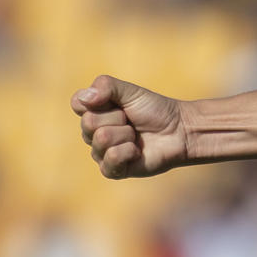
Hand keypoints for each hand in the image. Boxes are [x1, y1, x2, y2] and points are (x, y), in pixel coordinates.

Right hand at [71, 75, 189, 178]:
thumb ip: (105, 86)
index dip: (99, 101)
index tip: (119, 102)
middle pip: (88, 122)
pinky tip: (136, 151)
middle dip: (117, 118)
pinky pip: (110, 159)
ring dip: (126, 134)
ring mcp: (101, 152)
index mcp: (94, 112)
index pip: (78, 103)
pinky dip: (128, 152)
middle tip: (131, 120)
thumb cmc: (154, 109)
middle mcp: (93, 133)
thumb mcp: (130, 91)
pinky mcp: (112, 170)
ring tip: (136, 136)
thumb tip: (84, 98)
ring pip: (101, 139)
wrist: (178, 130)